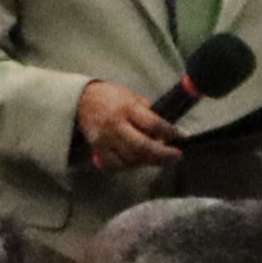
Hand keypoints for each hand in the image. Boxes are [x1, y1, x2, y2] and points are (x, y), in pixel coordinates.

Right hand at [72, 77, 187, 174]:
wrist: (80, 100)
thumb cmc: (110, 96)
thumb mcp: (131, 96)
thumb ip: (146, 112)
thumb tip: (164, 128)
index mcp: (127, 108)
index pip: (153, 124)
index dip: (170, 132)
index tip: (182, 137)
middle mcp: (115, 124)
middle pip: (142, 146)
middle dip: (162, 154)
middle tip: (176, 156)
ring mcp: (105, 139)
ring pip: (130, 158)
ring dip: (147, 161)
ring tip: (159, 159)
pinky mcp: (96, 148)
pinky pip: (115, 164)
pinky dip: (128, 166)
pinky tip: (137, 162)